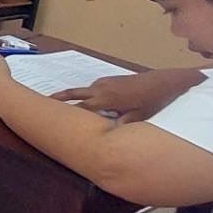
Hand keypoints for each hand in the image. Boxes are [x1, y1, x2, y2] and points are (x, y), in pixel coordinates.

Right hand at [53, 69, 203, 123]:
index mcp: (106, 99)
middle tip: (44, 101)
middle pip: (74, 93)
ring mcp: (106, 82)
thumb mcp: (140, 116)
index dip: (65, 112)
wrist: (168, 80)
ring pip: (85, 90)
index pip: (80, 107)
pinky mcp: (112, 80)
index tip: (51, 116)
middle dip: (59, 97)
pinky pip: (94, 87)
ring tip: (62, 103)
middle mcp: (102, 88)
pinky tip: (92, 101)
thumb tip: (108, 132)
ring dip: (74, 96)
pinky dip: (88, 93)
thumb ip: (122, 124)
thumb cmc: (155, 100)